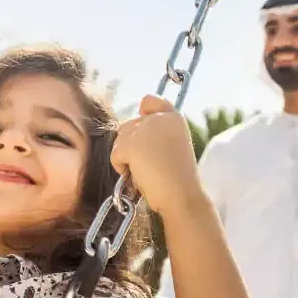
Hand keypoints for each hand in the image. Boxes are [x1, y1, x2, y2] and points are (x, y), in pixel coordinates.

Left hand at [109, 95, 205, 216]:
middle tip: (149, 164)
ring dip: (126, 156)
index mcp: (175, 118)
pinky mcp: (132, 143)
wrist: (182, 197)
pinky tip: (139, 175)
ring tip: (146, 171)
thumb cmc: (177, 181)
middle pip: (129, 125)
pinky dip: (121, 167)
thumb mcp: (171, 148)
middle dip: (131, 144)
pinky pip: (115, 153)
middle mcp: (160, 117)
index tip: (145, 131)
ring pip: (120, 139)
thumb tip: (125, 130)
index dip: (142, 114)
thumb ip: (155, 134)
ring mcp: (146, 128)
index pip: (149, 101)